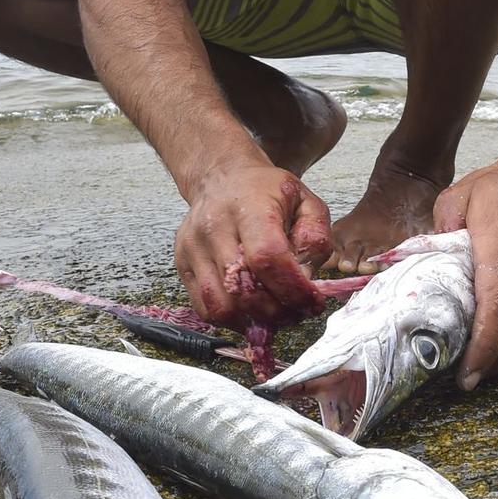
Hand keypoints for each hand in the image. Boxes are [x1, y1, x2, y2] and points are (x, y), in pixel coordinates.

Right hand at [174, 161, 332, 327]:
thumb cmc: (266, 191)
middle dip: (278, 312)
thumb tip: (306, 280)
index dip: (292, 289)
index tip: (312, 302)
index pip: (266, 258)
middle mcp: (214, 227)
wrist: (222, 178)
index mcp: (248, 206)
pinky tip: (251, 312)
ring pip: (221, 306)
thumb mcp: (305, 202)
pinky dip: (232, 320)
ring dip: (253, 321)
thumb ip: (315, 239)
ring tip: (275, 314)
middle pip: (243, 289)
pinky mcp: (182, 264)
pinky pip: (205, 308)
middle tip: (297, 312)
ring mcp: (193, 248)